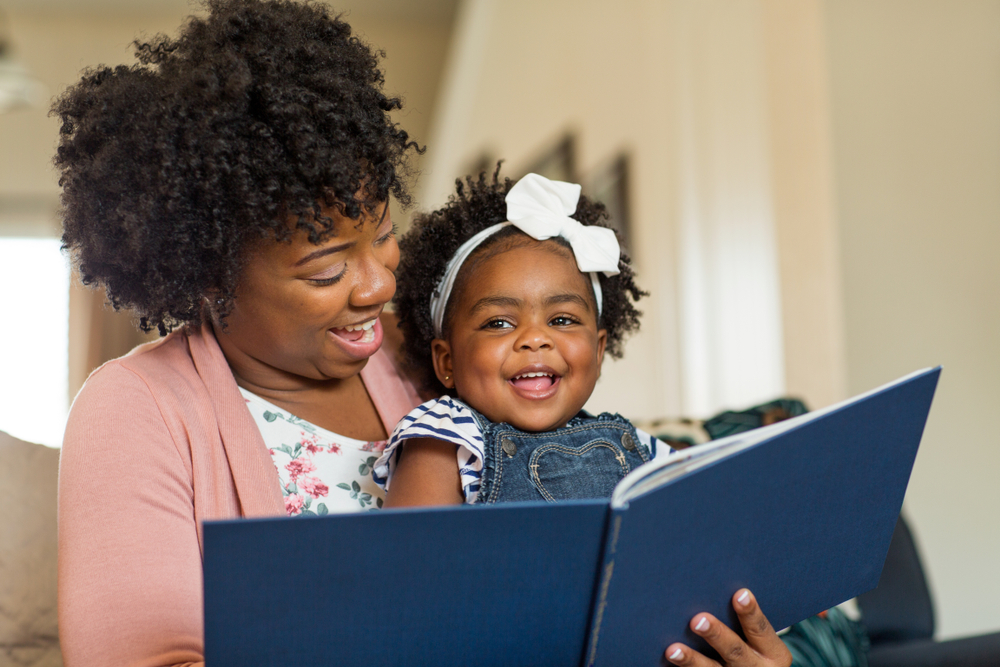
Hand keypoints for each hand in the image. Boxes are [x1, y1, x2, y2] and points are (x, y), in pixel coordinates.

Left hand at [664, 589, 791, 666]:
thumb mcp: (759, 641)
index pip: (760, 630)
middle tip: (697, 620)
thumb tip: (713, 584)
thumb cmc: (752, 647)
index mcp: (772, 653)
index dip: (750, 612)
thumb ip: (744, 622)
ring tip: (673, 649)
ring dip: (692, 660)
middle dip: (716, 635)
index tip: (740, 594)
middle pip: (735, 651)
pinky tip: (666, 660)